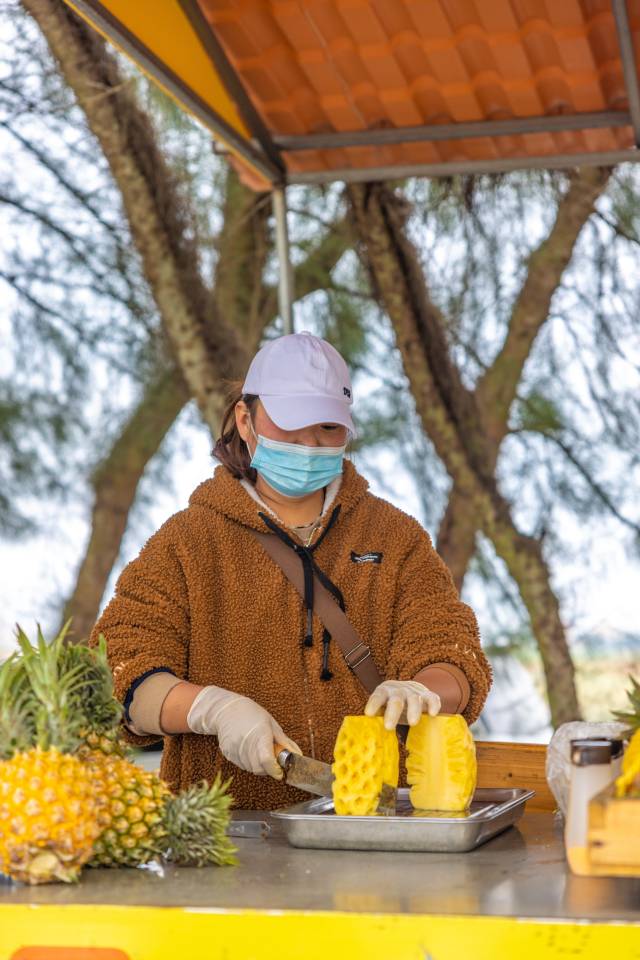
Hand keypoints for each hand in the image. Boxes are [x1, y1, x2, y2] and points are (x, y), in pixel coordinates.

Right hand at [186, 685, 300, 777]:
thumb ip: (284, 742)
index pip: (266, 759)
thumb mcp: (271, 724)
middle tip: (271, 759)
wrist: (226, 710)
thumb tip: (298, 755)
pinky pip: (241, 765)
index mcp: (259, 734)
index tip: (280, 771)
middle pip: (259, 768)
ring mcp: (234, 749)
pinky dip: (248, 763)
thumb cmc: (251, 714)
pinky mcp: (227, 753)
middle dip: (268, 769)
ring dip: (258, 766)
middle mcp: (245, 743)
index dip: (275, 769)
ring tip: (259, 751)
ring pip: (250, 769)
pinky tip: (248, 750)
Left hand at [364, 680, 440, 729]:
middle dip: (392, 713)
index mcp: (384, 692)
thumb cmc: (392, 704)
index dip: (374, 704)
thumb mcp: (383, 707)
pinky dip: (433, 704)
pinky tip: (432, 714)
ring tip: (412, 723)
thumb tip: (368, 740)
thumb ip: (378, 717)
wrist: (409, 688)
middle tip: (388, 727)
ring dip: (413, 710)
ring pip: (414, 699)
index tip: (369, 714)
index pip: (378, 696)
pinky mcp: (427, 695)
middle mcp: (399, 690)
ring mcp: (414, 692)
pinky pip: (432, 698)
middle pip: (396, 700)